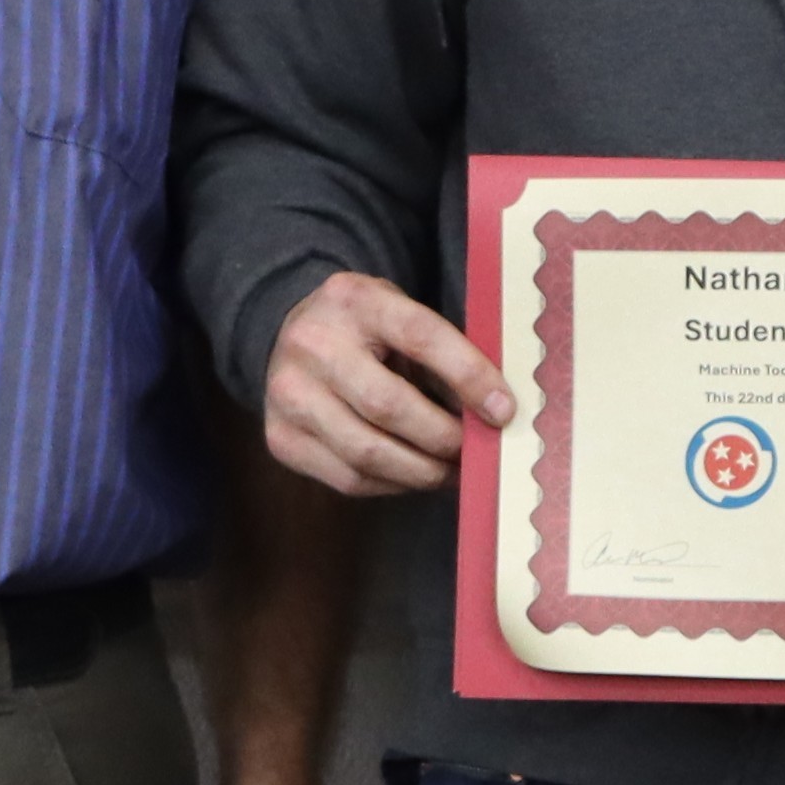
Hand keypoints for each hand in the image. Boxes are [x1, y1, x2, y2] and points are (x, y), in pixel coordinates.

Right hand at [264, 270, 507, 497]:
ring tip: (453, 471)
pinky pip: (349, 479)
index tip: (504, 410)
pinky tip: (416, 475)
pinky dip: (394, 485)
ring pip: (368, 453)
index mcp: (354, 300)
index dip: (468, 375)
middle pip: (389, 406)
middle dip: (444, 438)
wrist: (288, 334)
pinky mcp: (281, 438)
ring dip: (423, 471)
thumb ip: (442, 351)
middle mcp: (312, 344)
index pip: (420, 336)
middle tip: (478, 451)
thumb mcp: (399, 314)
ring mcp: (288, 395)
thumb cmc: (364, 329)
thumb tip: (495, 411)